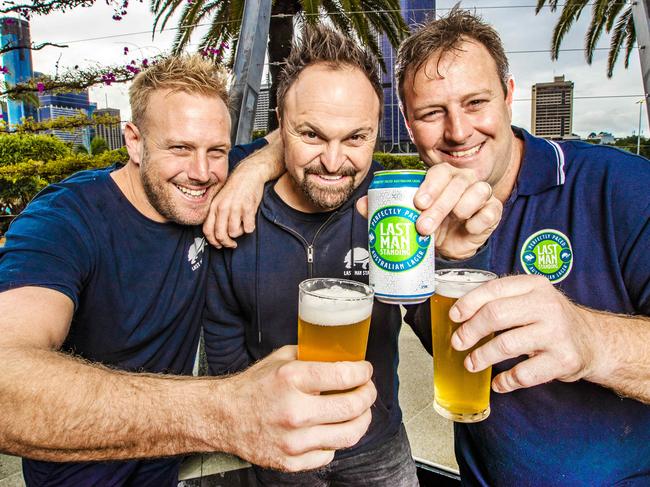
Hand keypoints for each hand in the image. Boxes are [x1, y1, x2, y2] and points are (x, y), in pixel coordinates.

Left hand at [202, 163, 263, 248]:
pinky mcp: (248, 207)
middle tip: (233, 244)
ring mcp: (235, 207)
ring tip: (242, 225)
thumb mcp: (221, 200)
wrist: (249, 174)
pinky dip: (250, 227)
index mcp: (214, 206)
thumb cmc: (235, 189)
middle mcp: (222, 207)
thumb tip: (217, 234)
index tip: (220, 245)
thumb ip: (217, 214)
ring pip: (234, 233)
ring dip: (239, 233)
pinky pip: (248, 228)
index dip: (213, 242)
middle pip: (220, 235)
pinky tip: (250, 220)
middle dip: (227, 243)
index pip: (208, 230)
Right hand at [221, 345, 375, 471]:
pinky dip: (336, 440)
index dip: (363, 372)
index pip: (344, 376)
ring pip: (348, 434)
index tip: (365, 370)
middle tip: (367, 389)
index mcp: (291, 379)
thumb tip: (343, 356)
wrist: (223, 417)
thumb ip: (312, 357)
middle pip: (352, 407)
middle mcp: (294, 411)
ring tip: (360, 411)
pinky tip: (331, 428)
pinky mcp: (291, 462)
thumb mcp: (281, 359)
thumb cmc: (254, 387)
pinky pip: (330, 453)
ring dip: (362, 419)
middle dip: (368, 395)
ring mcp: (293, 441)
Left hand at [356, 163, 501, 259]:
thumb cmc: (429, 224)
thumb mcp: (406, 216)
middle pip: (457, 183)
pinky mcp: (492, 212)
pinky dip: (481, 219)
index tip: (418, 202)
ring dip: (462, 206)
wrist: (448, 246)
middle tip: (424, 225)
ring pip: (478, 191)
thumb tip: (362, 204)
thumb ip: (384, 208)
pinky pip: (491, 210)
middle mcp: (462, 181)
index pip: (439, 172)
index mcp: (442, 177)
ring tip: (452, 220)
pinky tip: (470, 227)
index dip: (430, 185)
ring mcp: (480, 195)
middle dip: (440, 204)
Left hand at [449, 275, 597, 392]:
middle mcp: (547, 305)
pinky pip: (524, 374)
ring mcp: (556, 333)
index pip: (494, 289)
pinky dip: (505, 381)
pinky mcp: (563, 360)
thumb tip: (459, 313)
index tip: (455, 316)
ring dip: (482, 356)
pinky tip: (498, 382)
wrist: (594, 341)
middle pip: (496, 315)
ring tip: (471, 363)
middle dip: (471, 331)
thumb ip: (502, 300)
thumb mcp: (531, 298)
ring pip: (506, 345)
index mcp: (534, 285)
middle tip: (458, 342)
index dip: (469, 303)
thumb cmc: (551, 319)